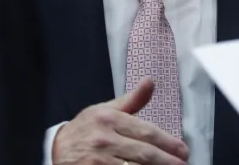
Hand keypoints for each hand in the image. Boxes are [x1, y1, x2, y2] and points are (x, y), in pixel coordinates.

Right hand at [52, 78, 188, 164]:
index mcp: (109, 119)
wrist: (55, 149)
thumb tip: (150, 82)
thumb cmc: (84, 130)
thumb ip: (131, 101)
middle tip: (183, 164)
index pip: (147, 132)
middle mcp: (104, 139)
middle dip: (168, 161)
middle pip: (145, 153)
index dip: (168, 142)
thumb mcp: (105, 110)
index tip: (183, 150)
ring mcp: (99, 160)